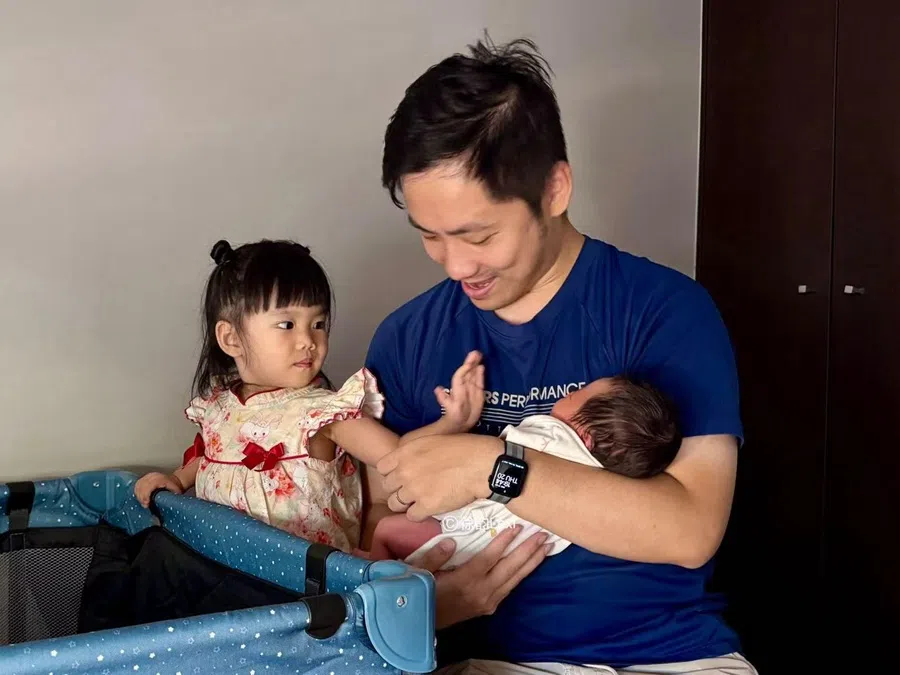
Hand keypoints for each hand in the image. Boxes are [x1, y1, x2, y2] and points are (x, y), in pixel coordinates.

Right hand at [134, 472, 183, 507]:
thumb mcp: (176, 491)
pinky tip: (140, 497)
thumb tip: (168, 505)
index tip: (146, 503)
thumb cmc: (175, 487)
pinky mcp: (145, 477)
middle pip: (143, 486)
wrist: (175, 480)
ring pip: (139, 485)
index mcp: (161, 479)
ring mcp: (149, 476)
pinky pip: (138, 484)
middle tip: (145, 505)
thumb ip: (171, 497)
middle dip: (142, 497)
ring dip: (139, 495)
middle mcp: (154, 476)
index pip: (150, 486)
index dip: (146, 495)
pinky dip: (137, 491)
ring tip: (143, 502)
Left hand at [378, 432, 501, 517]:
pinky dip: (419, 514)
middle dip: (398, 488)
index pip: (382, 468)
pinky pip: (411, 517)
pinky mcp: (426, 507)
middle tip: (413, 489)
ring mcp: (413, 490)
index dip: (392, 473)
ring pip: (394, 504)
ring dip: (405, 504)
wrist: (482, 464)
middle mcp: (404, 471)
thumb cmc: (463, 447)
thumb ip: (414, 452)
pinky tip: (430, 508)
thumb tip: (407, 462)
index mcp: (405, 452)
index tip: (402, 475)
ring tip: (420, 501)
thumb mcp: (432, 440)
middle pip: (387, 487)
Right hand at [413, 524, 550, 628]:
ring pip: (515, 579)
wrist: (421, 624)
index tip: (517, 527)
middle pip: (509, 569)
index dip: (503, 542)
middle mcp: (481, 592)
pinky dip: (522, 574)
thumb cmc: (420, 594)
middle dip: (528, 550)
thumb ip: (434, 557)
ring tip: (546, 547)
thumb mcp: (420, 574)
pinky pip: (510, 588)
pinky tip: (531, 565)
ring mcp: (487, 601)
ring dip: (531, 562)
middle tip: (543, 535)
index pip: (489, 559)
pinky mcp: (489, 607)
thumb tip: (451, 541)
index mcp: (465, 582)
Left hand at [434, 351, 484, 431]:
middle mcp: (464, 386)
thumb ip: (443, 399)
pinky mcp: (478, 392)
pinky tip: (481, 367)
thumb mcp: (448, 407)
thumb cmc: (452, 414)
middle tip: (476, 352)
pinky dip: (481, 374)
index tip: (470, 361)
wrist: (460, 422)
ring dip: (476, 365)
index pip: (460, 376)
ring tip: (479, 355)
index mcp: (457, 389)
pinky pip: (480, 381)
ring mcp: (471, 388)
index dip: (465, 369)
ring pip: (473, 374)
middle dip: (471, 362)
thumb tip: (437, 389)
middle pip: (468, 372)